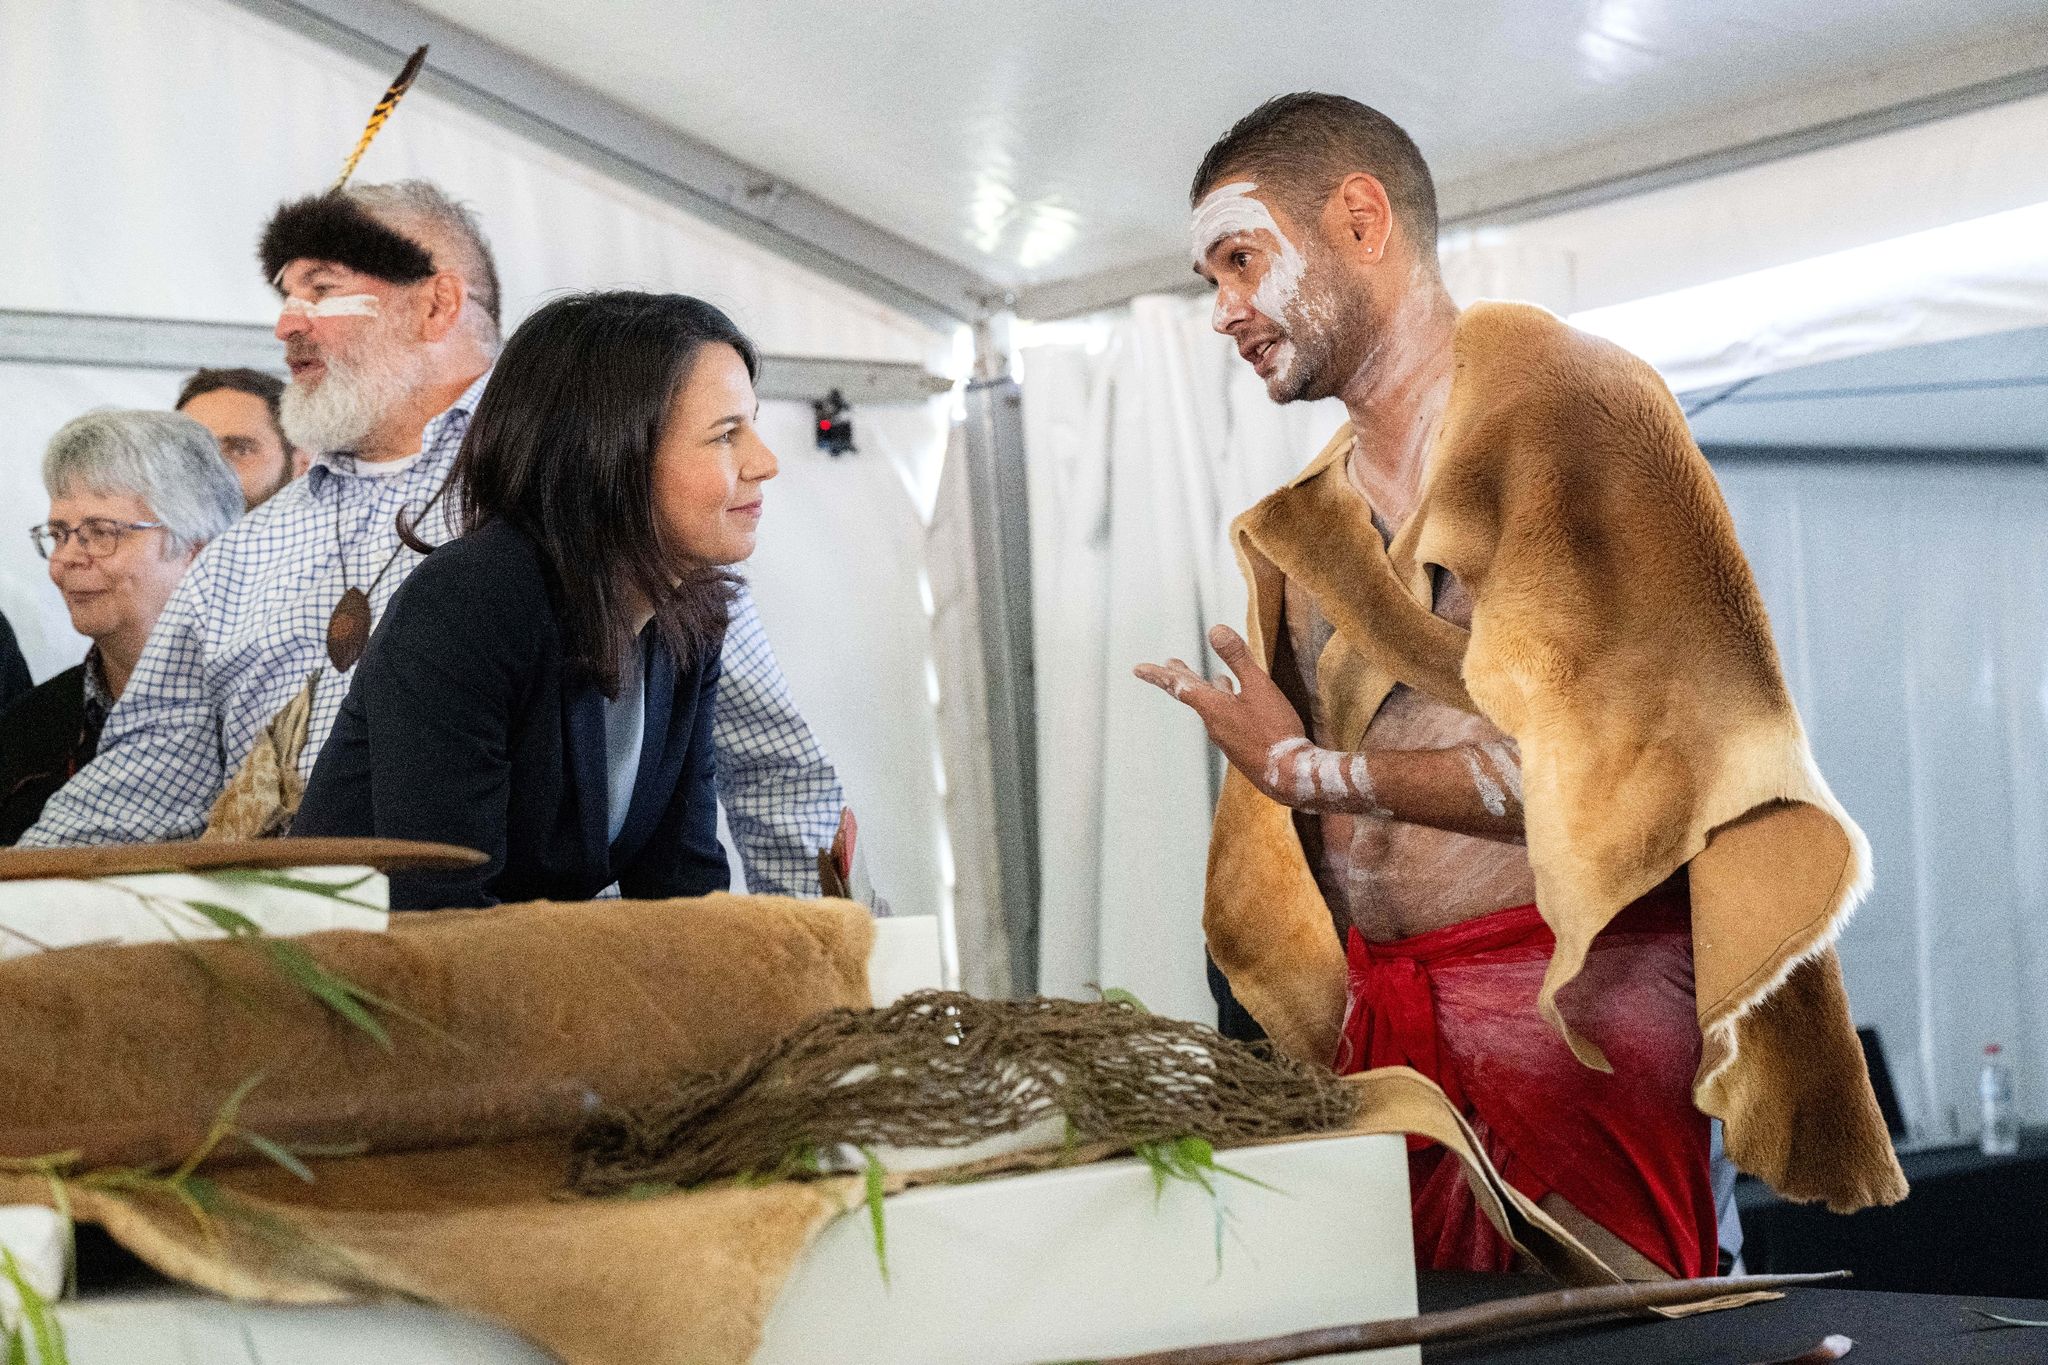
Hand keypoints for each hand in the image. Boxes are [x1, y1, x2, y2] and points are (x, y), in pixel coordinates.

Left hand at [1135, 625, 1308, 800]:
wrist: (1289, 775)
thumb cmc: (1274, 731)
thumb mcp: (1259, 687)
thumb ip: (1238, 658)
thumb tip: (1215, 629)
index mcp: (1213, 708)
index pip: (1179, 686)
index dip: (1160, 674)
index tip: (1138, 669)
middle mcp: (1214, 723)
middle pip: (1193, 695)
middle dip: (1181, 678)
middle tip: (1168, 665)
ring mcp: (1227, 737)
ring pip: (1212, 707)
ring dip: (1209, 690)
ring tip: (1213, 679)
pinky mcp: (1240, 747)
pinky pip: (1226, 719)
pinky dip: (1227, 704)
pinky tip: (1238, 704)